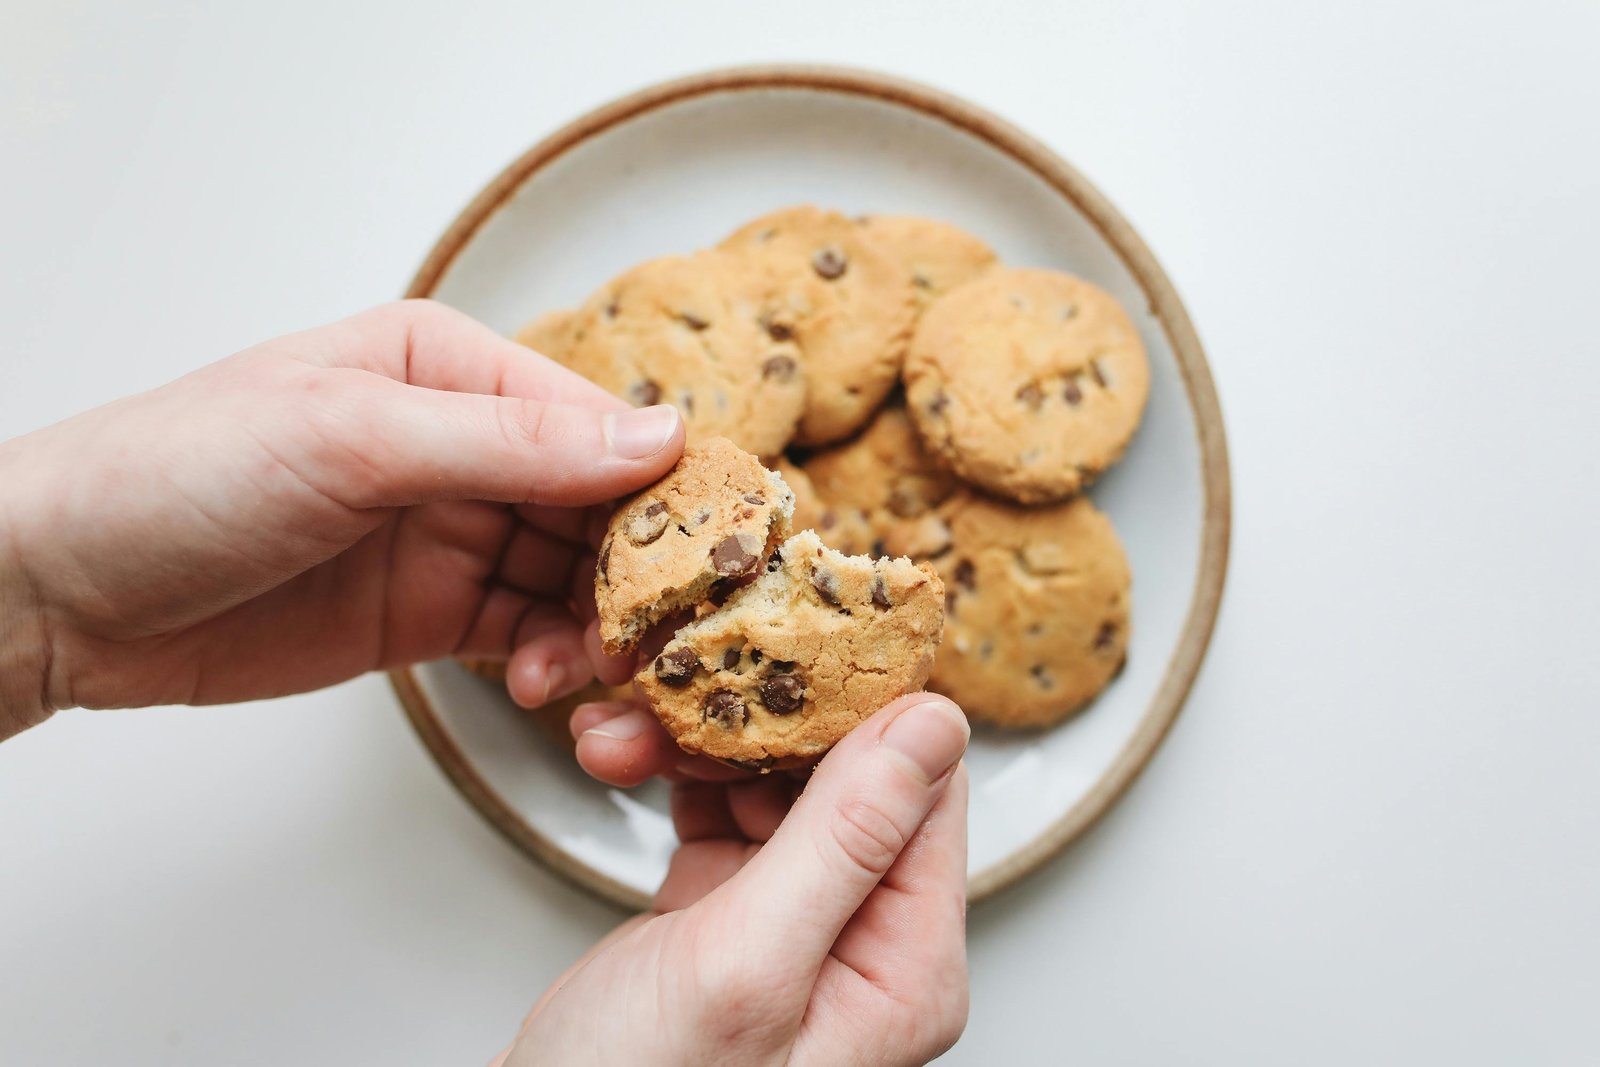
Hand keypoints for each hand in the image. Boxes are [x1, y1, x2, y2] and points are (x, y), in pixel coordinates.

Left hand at [0, 300, 684, 738]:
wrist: (61, 589)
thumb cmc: (175, 473)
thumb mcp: (352, 438)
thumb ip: (511, 444)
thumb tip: (654, 437)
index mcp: (451, 367)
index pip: (596, 423)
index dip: (664, 487)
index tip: (717, 548)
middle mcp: (463, 445)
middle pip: (600, 508)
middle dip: (638, 572)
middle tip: (662, 633)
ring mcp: (448, 532)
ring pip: (573, 580)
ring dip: (598, 629)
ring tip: (594, 672)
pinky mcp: (429, 614)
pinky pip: (526, 634)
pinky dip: (550, 664)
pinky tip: (543, 685)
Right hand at [494, 695, 971, 1066]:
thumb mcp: (746, 964)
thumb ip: (845, 840)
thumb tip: (935, 725)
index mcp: (905, 965)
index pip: (926, 791)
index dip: (864, 705)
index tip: (799, 640)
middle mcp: (864, 943)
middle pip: (848, 777)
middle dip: (762, 722)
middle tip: (686, 682)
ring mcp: (795, 929)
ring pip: (776, 784)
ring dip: (701, 744)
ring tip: (628, 728)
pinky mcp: (728, 918)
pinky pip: (722, 814)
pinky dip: (674, 779)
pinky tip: (629, 761)